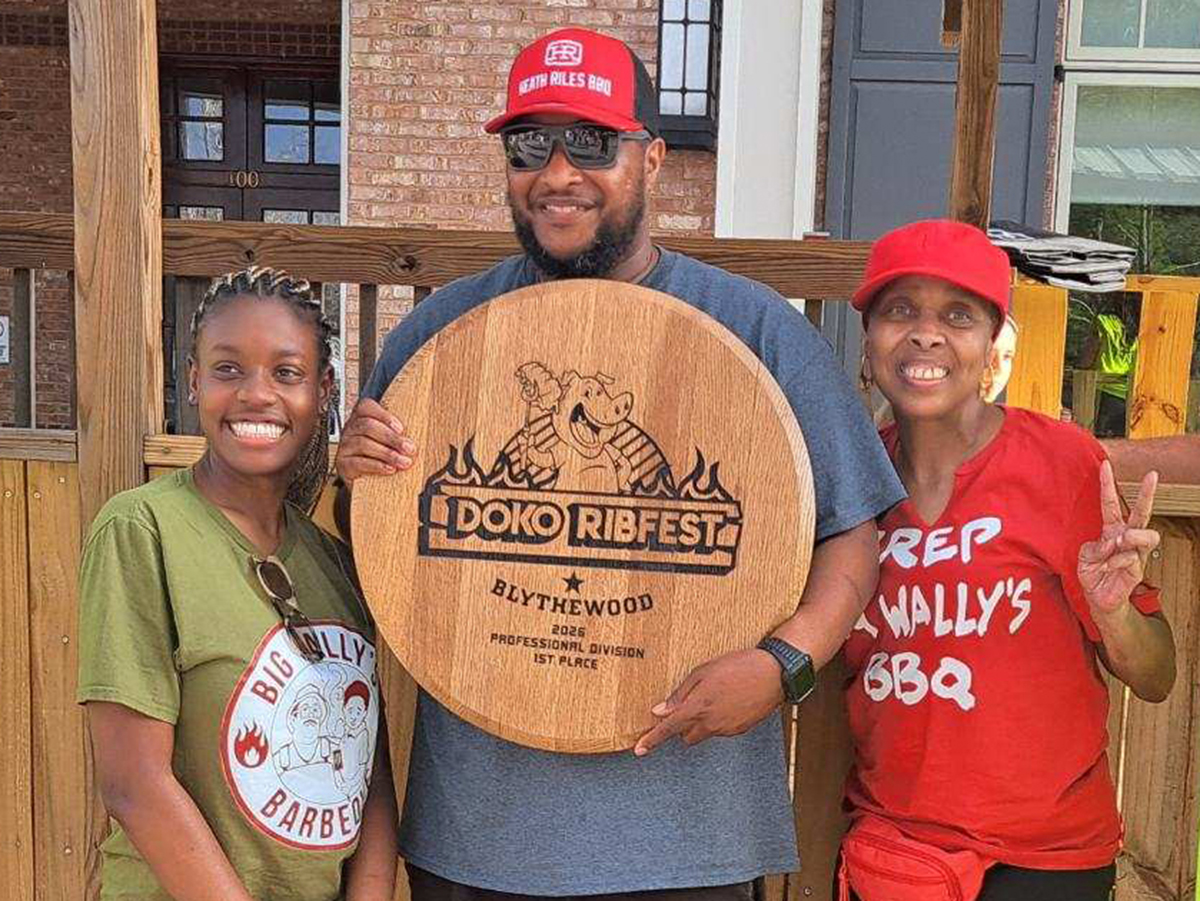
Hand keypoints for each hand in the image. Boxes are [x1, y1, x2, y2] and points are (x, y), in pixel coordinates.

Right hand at [334, 398, 416, 482]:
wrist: (367, 482)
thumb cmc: (381, 457)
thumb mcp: (389, 441)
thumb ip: (398, 433)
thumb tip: (414, 437)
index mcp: (360, 418)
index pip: (366, 407)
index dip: (384, 416)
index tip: (401, 429)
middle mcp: (350, 430)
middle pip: (367, 426)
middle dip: (391, 438)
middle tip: (409, 448)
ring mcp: (344, 446)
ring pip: (363, 444)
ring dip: (387, 454)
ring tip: (403, 462)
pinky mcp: (343, 464)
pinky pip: (358, 463)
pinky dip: (377, 466)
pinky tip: (390, 469)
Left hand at [633, 649, 782, 756]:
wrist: (774, 673)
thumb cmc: (738, 667)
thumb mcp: (703, 672)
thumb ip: (680, 694)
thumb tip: (660, 710)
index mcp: (698, 707)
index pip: (668, 729)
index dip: (651, 739)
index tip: (639, 750)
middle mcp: (711, 723)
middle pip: (685, 736)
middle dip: (682, 726)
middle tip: (691, 704)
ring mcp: (727, 729)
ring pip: (704, 732)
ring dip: (702, 721)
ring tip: (716, 695)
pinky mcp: (740, 730)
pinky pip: (721, 729)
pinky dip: (719, 719)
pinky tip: (729, 700)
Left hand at [1078, 460, 1158, 617]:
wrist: (1098, 598)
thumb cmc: (1092, 573)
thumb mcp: (1084, 556)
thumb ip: (1094, 546)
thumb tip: (1114, 541)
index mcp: (1110, 529)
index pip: (1111, 503)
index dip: (1108, 484)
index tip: (1105, 465)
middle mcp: (1126, 537)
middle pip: (1141, 512)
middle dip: (1147, 493)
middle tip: (1153, 475)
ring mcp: (1135, 552)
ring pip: (1146, 534)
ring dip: (1132, 535)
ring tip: (1120, 541)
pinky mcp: (1138, 567)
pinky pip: (1131, 557)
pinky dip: (1116, 561)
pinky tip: (1108, 567)